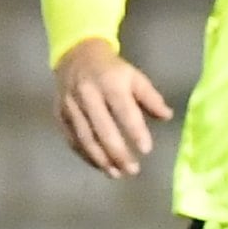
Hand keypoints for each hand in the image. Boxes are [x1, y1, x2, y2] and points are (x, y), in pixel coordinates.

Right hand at [54, 37, 175, 177]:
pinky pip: (72, 139)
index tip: (146, 150)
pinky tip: (99, 165)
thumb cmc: (112, 70)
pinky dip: (86, 155)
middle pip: (102, 129)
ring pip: (85, 138)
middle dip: (117, 153)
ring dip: (101, 159)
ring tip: (116, 174)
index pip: (124, 110)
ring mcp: (70, 105)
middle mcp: (87, 94)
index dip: (135, 130)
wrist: (76, 55)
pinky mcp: (60, 114)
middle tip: (132, 170)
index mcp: (110, 82)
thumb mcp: (134, 77)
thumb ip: (150, 98)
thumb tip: (167, 116)